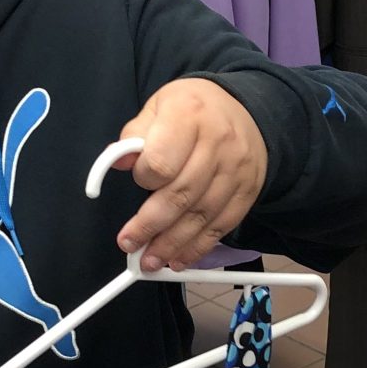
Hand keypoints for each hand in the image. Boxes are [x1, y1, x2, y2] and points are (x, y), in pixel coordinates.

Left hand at [114, 79, 268, 271]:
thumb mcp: (159, 106)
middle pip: (180, 194)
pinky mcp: (248, 191)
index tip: (138, 181)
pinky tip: (179, 259)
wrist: (245, 109)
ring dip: (172, 244)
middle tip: (129, 244)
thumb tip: (119, 162)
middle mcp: (217, 144)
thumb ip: (135, 135)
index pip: (162, 161)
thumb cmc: (193, 110)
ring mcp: (236, 170)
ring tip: (150, 261)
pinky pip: (222, 225)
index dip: (144, 178)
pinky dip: (199, 247)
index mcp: (189, 116)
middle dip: (150, 226)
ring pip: (201, 215)